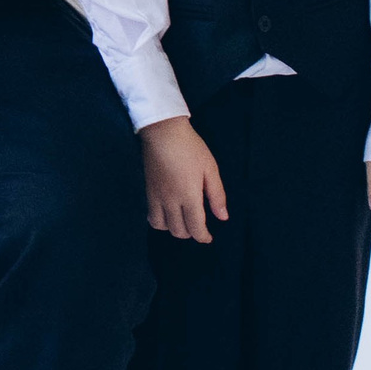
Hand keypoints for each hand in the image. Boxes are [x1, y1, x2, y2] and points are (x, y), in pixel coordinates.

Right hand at [139, 116, 227, 242]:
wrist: (162, 131)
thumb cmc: (190, 147)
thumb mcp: (210, 168)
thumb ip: (216, 195)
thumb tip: (223, 217)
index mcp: (189, 196)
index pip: (195, 227)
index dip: (203, 237)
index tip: (208, 238)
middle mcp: (171, 201)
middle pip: (178, 230)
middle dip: (190, 233)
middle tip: (198, 226)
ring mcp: (156, 196)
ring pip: (162, 226)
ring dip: (173, 228)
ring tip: (182, 220)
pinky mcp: (148, 191)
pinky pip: (151, 215)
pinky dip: (160, 220)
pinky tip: (168, 212)